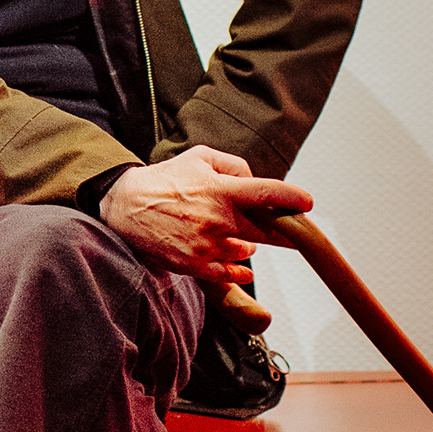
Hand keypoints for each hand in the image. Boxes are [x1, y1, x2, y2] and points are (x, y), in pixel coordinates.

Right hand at [97, 146, 311, 282]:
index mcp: (221, 190)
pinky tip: (240, 266)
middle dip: (275, 228)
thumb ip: (234, 165)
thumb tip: (255, 181)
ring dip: (246, 244)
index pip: (266, 193)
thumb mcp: (200, 157)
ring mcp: (207, 246)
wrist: (125, 205)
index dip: (291, 199)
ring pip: (248, 251)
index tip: (307, 203)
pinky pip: (231, 274)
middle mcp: (218, 220)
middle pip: (266, 230)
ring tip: (225, 233)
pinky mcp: (195, 266)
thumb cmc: (164, 179)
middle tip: (277, 226)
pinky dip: (239, 271)